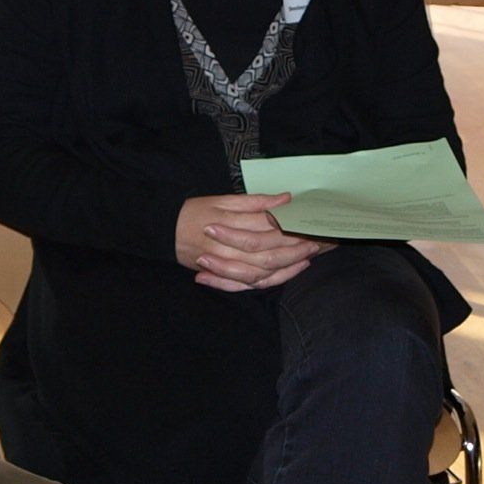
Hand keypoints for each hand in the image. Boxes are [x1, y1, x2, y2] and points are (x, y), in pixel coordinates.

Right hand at [176, 191, 332, 291]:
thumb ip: (255, 202)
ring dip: (289, 266)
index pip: (268, 228)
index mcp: (230, 224)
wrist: (166, 232)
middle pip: (269, 254)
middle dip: (295, 249)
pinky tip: (290, 271)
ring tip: (309, 256)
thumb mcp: (223, 200)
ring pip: (264, 272)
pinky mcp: (225, 276)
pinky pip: (253, 284)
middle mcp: (229, 249)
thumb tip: (284, 199)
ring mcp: (227, 266)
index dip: (291, 228)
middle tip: (317, 242)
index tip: (310, 223)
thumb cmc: (195, 211)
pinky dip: (273, 279)